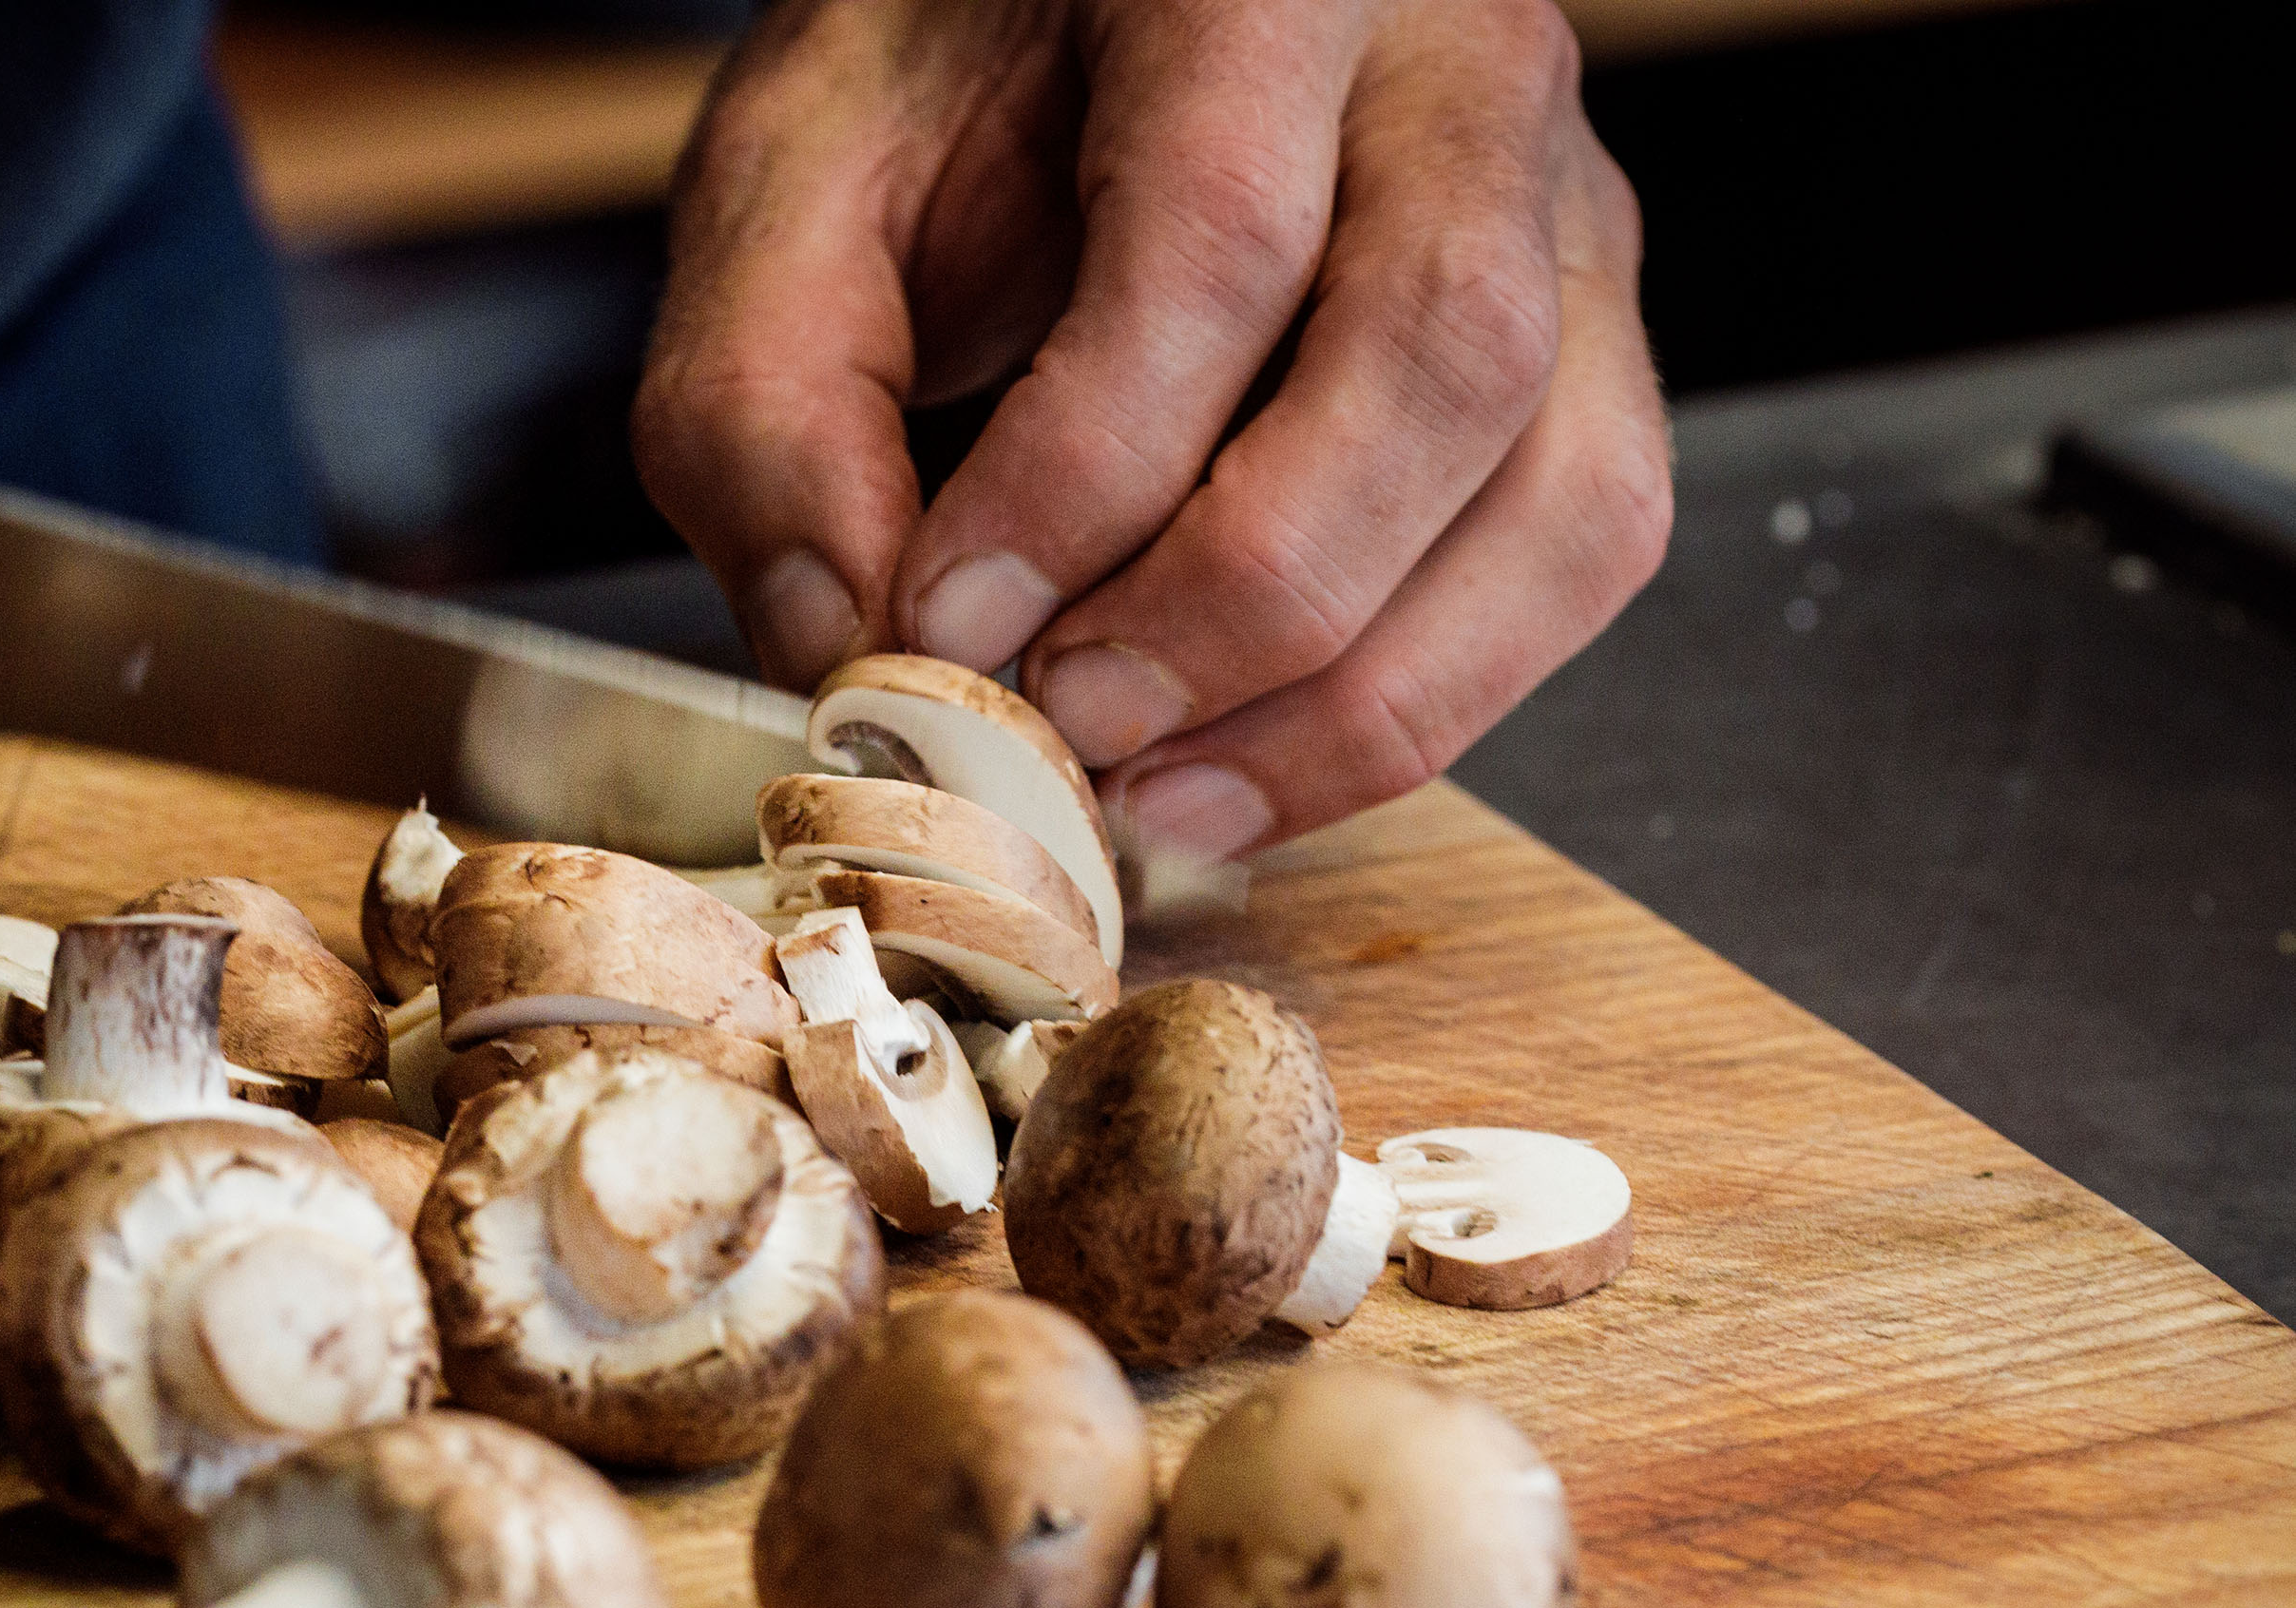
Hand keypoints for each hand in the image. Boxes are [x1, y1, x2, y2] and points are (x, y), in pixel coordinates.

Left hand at [636, 0, 1670, 861]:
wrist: (1073, 16)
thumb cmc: (948, 85)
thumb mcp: (790, 190)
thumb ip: (768, 403)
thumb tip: (848, 644)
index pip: (1218, 235)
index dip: (1084, 475)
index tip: (948, 623)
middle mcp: (1455, 63)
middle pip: (1440, 357)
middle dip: (1242, 601)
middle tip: (1070, 720)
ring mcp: (1558, 203)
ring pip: (1561, 487)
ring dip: (1356, 695)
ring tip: (1156, 787)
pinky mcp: (1582, 339)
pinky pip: (1577, 552)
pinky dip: (1423, 703)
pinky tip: (1246, 763)